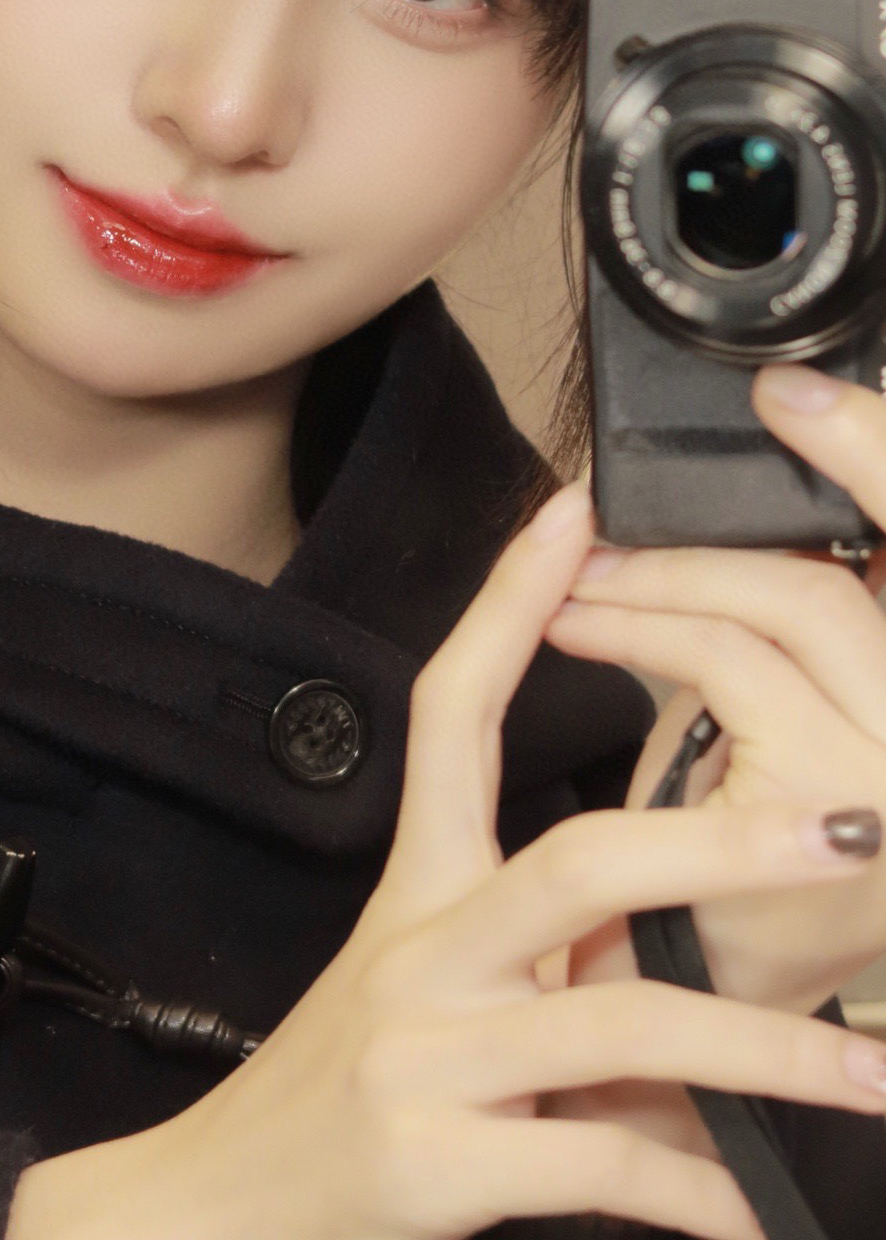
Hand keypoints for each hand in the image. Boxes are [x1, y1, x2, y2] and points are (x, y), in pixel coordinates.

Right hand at [7, 481, 885, 1239]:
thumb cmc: (344, 1083)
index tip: (574, 511)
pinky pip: (603, 1170)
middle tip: (845, 831)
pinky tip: (764, 1212)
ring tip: (873, 1077)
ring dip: (765, 1054)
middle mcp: (419, 953)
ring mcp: (428, 1059)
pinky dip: (701, 1191)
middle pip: (574, 862)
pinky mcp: (441, 1168)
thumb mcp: (418, 978)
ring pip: (622, 1026)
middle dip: (720, 842)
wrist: (219, 1204)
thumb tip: (667, 908)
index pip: (451, 714)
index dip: (505, 605)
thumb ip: (533, 937)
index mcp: (417, 888)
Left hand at [547, 361, 885, 1020]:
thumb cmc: (735, 877)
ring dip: (658, 578)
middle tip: (597, 525)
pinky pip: (730, 662)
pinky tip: (576, 619)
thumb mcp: (758, 727)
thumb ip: (758, 631)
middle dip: (707, 537)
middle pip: (835, 574)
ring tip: (570, 577)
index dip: (872, 448)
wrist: (727, 1032)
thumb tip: (693, 512)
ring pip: (782, 603)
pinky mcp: (845, 803)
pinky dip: (643, 625)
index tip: (787, 394)